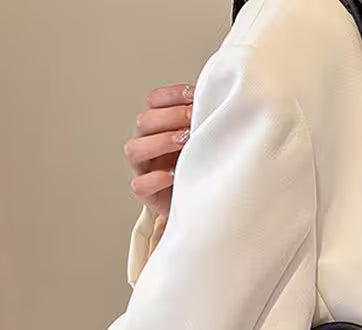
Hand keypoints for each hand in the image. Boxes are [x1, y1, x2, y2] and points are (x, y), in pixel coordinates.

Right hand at [125, 83, 194, 218]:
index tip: (194, 95)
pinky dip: (155, 178)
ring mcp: (143, 168)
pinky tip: (172, 174)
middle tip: (194, 117)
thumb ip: (206, 121)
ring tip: (184, 141)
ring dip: (160, 142)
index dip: (171, 95)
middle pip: (144, 121)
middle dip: (170, 116)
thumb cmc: (201, 167)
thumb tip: (225, 98)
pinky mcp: (146, 193)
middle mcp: (146, 143)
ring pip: (135, 149)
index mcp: (159, 125)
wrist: (200, 203)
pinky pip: (140, 184)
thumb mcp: (204, 140)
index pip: (154, 101)